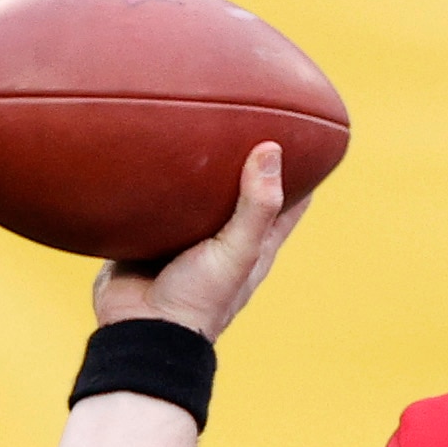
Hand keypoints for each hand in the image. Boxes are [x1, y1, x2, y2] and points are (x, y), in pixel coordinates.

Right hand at [94, 142, 307, 339]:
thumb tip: (272, 149)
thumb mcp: (238, 251)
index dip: (301, 172)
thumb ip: (255, 206)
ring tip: (193, 123)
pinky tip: (148, 152)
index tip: (307, 136)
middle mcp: (222, 238)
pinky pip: (153, 202)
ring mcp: (183, 237)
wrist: (140, 330)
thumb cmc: (198, 298)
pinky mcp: (147, 236)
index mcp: (254, 243)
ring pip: (194, 194)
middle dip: (244, 159)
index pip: (288, 203)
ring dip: (195, 167)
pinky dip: (155, 181)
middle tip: (245, 116)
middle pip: (240, 191)